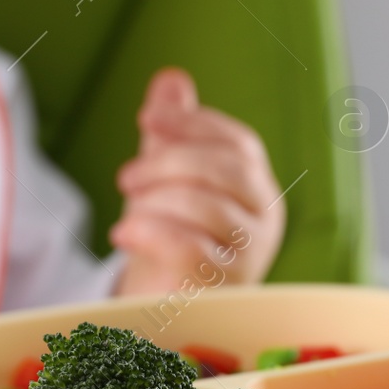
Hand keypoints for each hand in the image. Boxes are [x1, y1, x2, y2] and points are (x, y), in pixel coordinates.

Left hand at [111, 68, 284, 295]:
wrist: (159, 308)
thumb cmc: (169, 240)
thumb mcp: (167, 181)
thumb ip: (172, 134)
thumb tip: (172, 79)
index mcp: (257, 189)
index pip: (239, 143)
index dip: (193, 123)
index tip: (147, 117)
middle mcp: (264, 222)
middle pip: (229, 169)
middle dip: (170, 162)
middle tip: (126, 177)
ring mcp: (248, 259)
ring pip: (208, 206)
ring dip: (157, 200)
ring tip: (126, 211)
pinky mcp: (220, 291)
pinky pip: (189, 249)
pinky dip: (150, 232)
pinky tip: (124, 232)